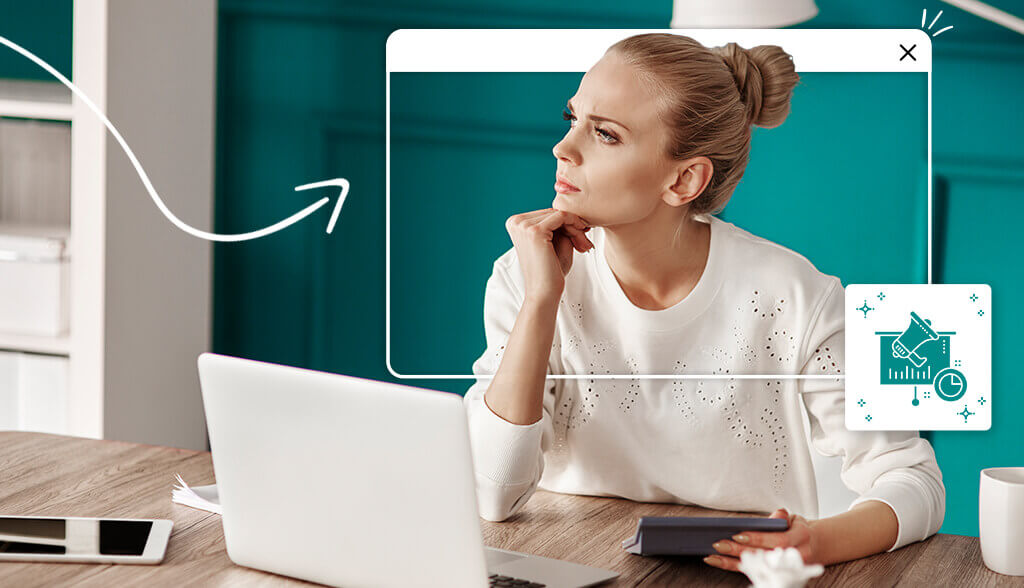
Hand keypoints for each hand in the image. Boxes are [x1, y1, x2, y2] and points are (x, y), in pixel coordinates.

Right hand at [505, 208, 592, 302]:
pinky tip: (581, 239)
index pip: (547, 214)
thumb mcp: (555, 241)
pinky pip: (562, 216)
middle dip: (572, 225)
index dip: (566, 223)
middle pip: (552, 212)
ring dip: (575, 227)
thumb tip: (572, 207)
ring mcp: (523, 225)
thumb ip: (559, 224)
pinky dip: (575, 226)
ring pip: (559, 214)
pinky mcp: (534, 230)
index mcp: (516, 223)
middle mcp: (516, 222)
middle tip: (584, 241)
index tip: (581, 235)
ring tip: (583, 243)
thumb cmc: (550, 270)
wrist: (544, 292)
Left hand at [703, 509, 821, 571]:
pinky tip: (722, 563)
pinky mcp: (776, 573)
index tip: (738, 534)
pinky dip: (736, 567)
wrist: (814, 545)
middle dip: (740, 550)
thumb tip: (774, 516)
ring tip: (714, 557)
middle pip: (764, 555)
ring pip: (757, 566)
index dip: (758, 538)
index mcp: (801, 537)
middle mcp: (795, 555)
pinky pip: (755, 572)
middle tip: (719, 544)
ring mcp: (786, 567)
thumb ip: (782, 517)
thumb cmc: (799, 530)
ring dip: (733, 562)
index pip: (779, 540)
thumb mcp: (794, 518)